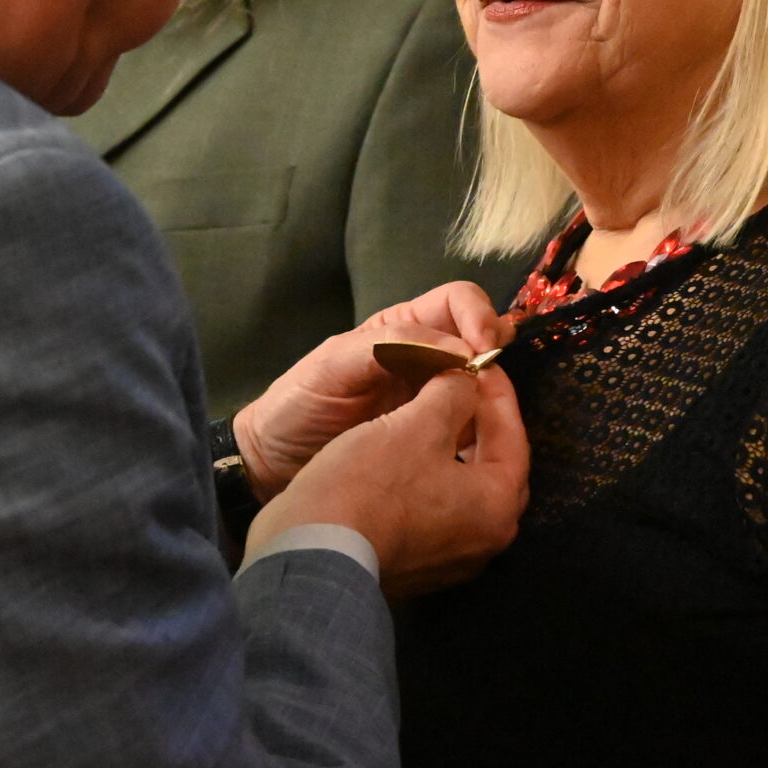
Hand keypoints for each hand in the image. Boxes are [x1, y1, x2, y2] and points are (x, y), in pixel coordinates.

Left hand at [233, 282, 511, 495]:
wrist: (272, 465)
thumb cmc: (297, 405)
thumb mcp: (333, 364)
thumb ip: (389, 345)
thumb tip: (460, 350)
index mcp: (403, 328)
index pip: (459, 302)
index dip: (479, 316)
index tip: (483, 350)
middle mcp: (427, 358)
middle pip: (482, 339)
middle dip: (495, 352)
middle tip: (490, 384)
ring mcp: (433, 401)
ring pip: (484, 384)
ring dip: (495, 393)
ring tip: (487, 416)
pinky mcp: (435, 441)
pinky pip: (472, 427)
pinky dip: (485, 430)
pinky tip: (480, 445)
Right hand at [248, 366, 529, 598]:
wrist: (313, 554)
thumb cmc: (373, 483)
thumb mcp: (417, 423)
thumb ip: (453, 392)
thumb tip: (466, 378)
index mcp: (498, 506)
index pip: (514, 436)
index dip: (497, 392)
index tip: (480, 363)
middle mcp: (485, 541)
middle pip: (494, 467)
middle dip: (480, 424)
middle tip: (462, 387)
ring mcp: (451, 561)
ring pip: (464, 491)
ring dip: (454, 451)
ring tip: (434, 415)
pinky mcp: (417, 567)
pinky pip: (437, 512)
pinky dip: (431, 480)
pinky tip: (408, 456)